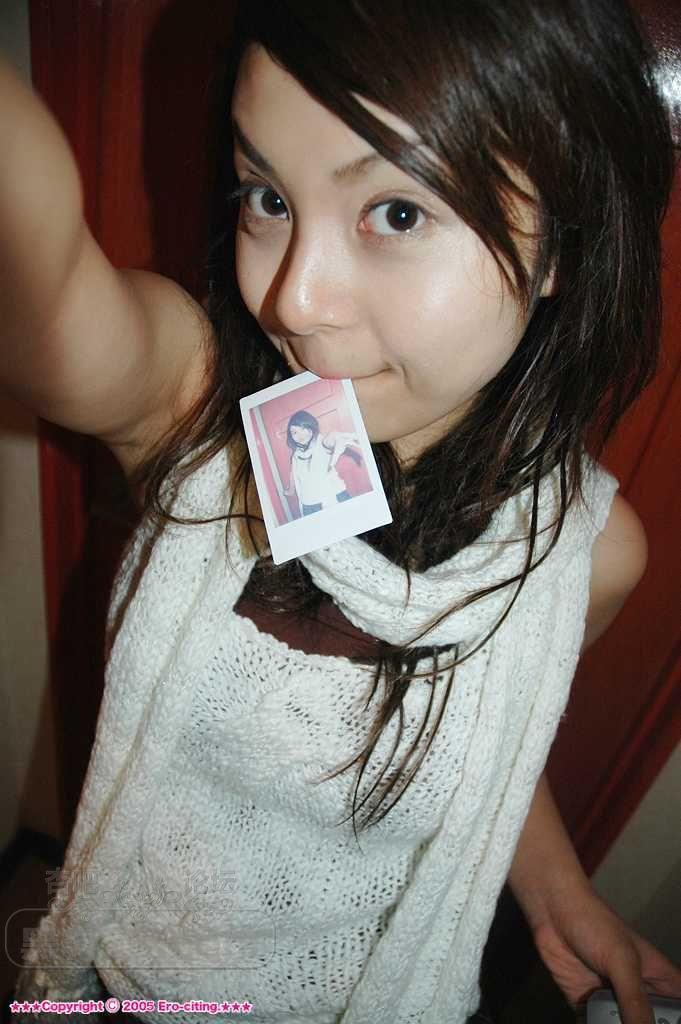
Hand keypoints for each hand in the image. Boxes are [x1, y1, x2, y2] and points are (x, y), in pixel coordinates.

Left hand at [530, 884, 680, 1023]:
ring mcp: (613, 998)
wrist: (553, 910)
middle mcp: (638, 991)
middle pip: (652, 1023)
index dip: (674, 1020)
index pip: (678, 1010)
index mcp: (658, 978)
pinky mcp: (588, 1003)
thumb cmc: (594, 921)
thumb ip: (635, 1001)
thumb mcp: (623, 961)